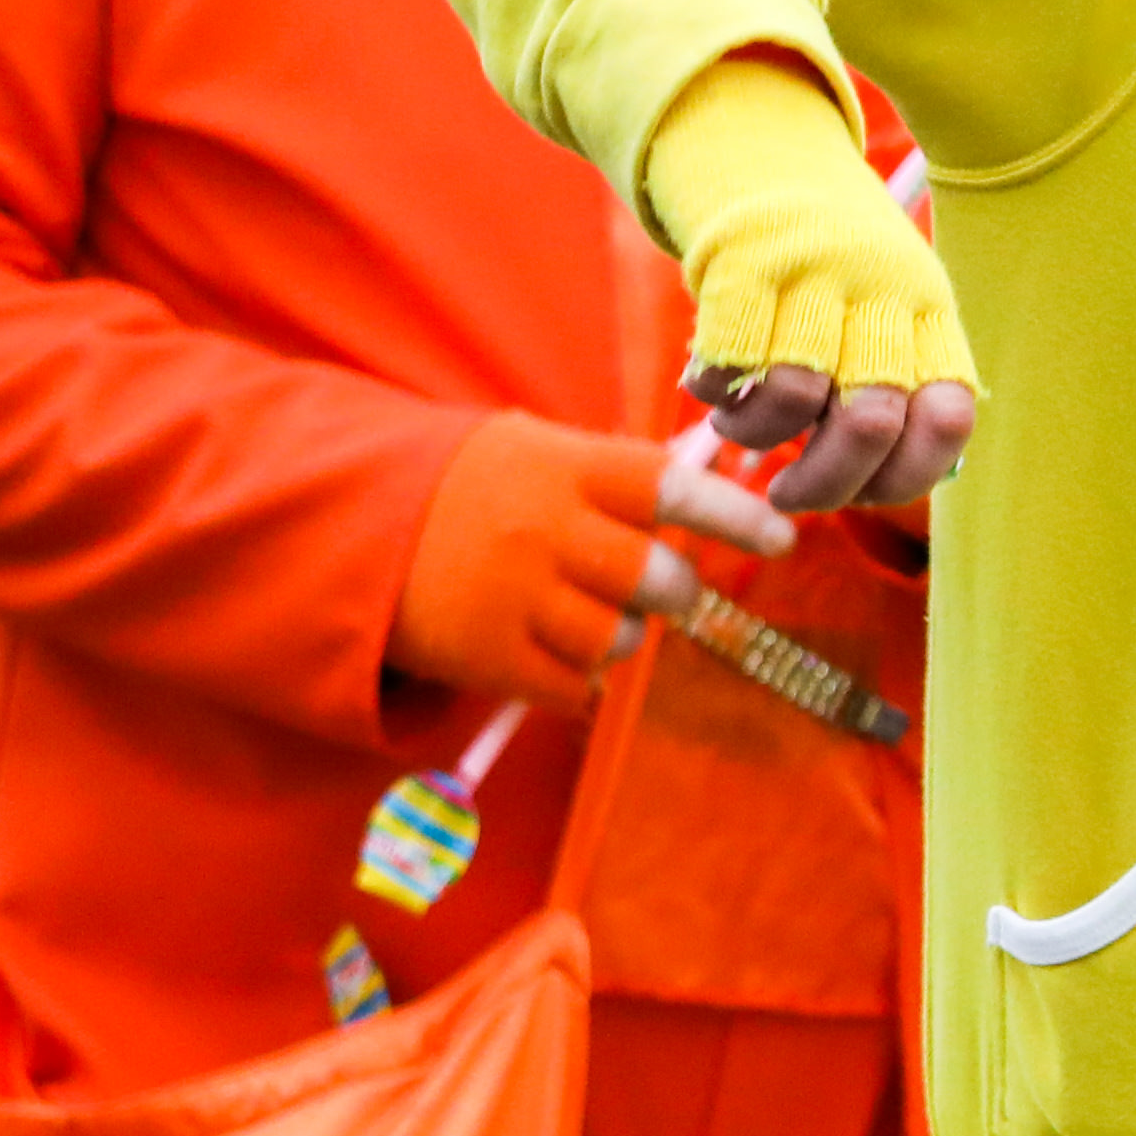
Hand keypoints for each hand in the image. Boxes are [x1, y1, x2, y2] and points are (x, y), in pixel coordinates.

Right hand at [397, 413, 794, 711]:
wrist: (352, 529)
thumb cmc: (465, 484)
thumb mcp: (533, 449)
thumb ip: (610, 472)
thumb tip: (704, 486)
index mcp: (567, 468)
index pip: (672, 490)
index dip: (735, 515)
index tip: (783, 536)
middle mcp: (549, 530)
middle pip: (658, 579)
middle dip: (673, 591)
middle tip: (658, 585)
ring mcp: (518, 596)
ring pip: (622, 639)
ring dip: (624, 637)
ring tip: (588, 616)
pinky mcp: (490, 656)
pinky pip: (575, 686)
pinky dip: (581, 679)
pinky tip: (555, 653)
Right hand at [644, 53, 979, 514]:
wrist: (767, 156)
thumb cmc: (831, 274)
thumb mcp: (885, 315)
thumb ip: (894, 395)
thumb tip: (877, 490)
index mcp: (929, 310)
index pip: (948, 416)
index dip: (907, 476)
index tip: (865, 494)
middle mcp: (883, 286)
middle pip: (872, 421)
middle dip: (827, 483)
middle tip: (791, 495)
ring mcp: (815, 268)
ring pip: (792, 397)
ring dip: (757, 436)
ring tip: (746, 428)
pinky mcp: (745, 258)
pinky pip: (726, 365)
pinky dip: (714, 395)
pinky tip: (717, 387)